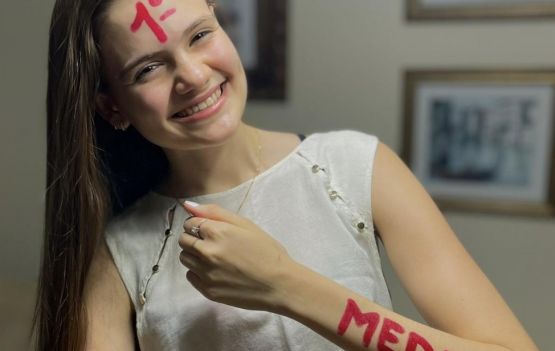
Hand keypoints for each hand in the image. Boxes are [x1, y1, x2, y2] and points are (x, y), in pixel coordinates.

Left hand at [178, 202, 293, 311]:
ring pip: (184, 258)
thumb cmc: (267, 251)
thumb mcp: (246, 224)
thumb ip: (215, 212)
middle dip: (194, 238)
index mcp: (217, 232)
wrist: (279, 284)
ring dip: (194, 255)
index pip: (190, 223)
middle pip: (183, 240)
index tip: (211, 229)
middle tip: (213, 243)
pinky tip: (216, 271)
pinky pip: (191, 276)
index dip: (199, 224)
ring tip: (214, 257)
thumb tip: (187, 205)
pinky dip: (198, 272)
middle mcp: (207, 252)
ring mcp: (206, 273)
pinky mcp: (207, 290)